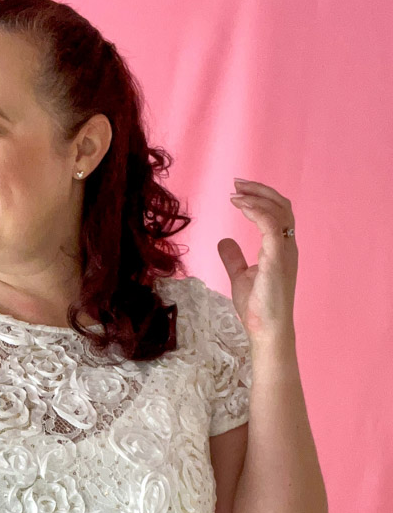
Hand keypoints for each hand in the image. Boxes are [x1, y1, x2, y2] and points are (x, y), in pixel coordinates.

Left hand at [217, 178, 298, 344]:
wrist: (266, 330)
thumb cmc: (258, 307)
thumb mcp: (241, 276)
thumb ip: (234, 257)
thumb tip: (224, 240)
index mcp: (280, 248)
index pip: (278, 213)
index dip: (261, 197)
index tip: (239, 190)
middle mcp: (287, 246)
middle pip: (282, 206)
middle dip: (260, 190)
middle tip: (237, 183)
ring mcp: (284, 252)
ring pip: (279, 212)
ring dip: (257, 198)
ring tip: (236, 192)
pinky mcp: (277, 259)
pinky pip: (272, 227)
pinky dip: (258, 212)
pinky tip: (241, 206)